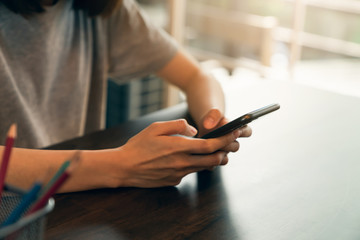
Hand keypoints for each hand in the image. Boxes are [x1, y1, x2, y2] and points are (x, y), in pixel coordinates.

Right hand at [114, 119, 240, 187]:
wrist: (124, 168)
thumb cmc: (138, 146)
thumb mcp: (155, 128)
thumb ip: (178, 126)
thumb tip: (194, 130)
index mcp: (179, 148)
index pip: (210, 146)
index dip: (224, 140)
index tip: (234, 134)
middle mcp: (182, 163)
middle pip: (213, 159)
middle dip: (225, 151)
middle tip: (231, 143)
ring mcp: (179, 174)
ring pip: (204, 167)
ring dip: (214, 159)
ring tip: (216, 149)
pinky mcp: (174, 181)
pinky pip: (191, 172)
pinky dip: (197, 164)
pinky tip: (192, 158)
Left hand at [198, 108, 251, 157]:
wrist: (202, 127)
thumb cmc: (211, 119)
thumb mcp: (212, 114)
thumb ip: (213, 116)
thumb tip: (208, 125)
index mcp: (238, 130)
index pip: (247, 132)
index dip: (243, 132)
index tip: (236, 129)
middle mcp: (233, 143)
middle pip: (236, 146)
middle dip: (227, 142)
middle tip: (218, 138)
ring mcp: (225, 152)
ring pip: (225, 157)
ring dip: (218, 152)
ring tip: (208, 146)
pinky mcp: (215, 159)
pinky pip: (215, 163)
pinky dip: (208, 159)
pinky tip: (202, 154)